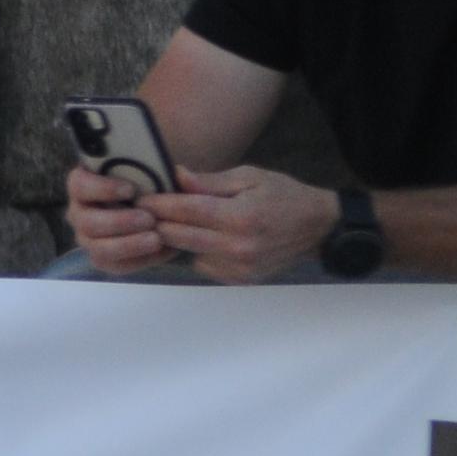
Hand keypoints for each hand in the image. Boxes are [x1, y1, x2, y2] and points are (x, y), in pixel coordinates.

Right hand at [62, 164, 175, 277]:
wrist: (167, 216)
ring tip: (156, 239)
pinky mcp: (104, 259)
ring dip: (127, 244)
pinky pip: (114, 265)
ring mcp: (89, 238)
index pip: (79, 185)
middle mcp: (80, 212)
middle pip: (85, 221)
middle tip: (148, 219)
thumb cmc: (156, 189)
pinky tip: (161, 250)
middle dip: (117, 221)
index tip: (130, 190)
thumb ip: (177, 176)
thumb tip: (181, 174)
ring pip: (98, 248)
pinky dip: (139, 259)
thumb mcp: (170, 178)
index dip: (101, 188)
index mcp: (86, 184)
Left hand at [140, 166, 337, 285]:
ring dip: (175, 238)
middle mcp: (238, 247)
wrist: (318, 228)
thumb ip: (210, 181)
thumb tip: (176, 176)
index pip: (184, 211)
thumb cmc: (284, 195)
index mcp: (240, 217)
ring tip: (174, 221)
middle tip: (145, 210)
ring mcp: (239, 267)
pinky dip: (197, 251)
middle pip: (178, 236)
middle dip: (157, 222)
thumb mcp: (250, 177)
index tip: (138, 198)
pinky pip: (202, 265)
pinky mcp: (240, 279)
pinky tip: (203, 237)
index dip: (157, 204)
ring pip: (186, 252)